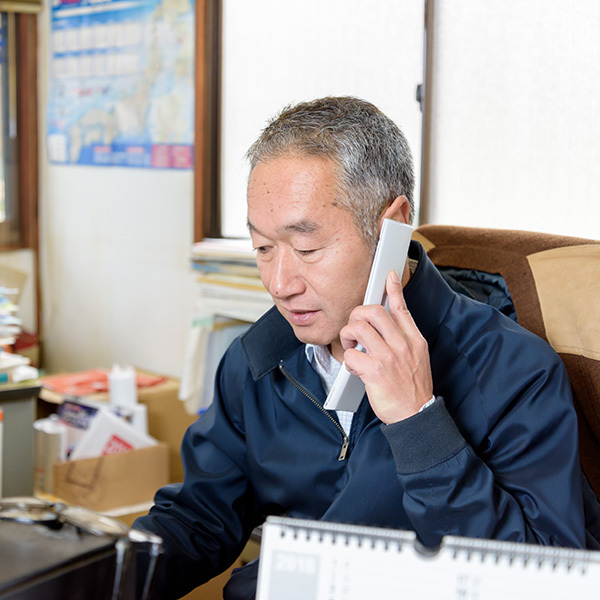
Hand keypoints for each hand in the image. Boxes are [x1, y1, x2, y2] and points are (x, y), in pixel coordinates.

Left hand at [339, 269, 433, 422]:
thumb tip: (388, 323)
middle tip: (354, 327)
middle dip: (357, 314)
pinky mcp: (375, 372)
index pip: (402, 308)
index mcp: (413, 340)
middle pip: (374, 312)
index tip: (388, 276)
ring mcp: (389, 358)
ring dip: (348, 336)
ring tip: (351, 346)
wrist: (416, 415)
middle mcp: (402, 345)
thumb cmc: (412, 387)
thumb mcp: (417, 357)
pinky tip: (354, 367)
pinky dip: (348, 360)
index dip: (393, 289)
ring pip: (358, 328)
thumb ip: (403, 339)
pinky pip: (351, 355)